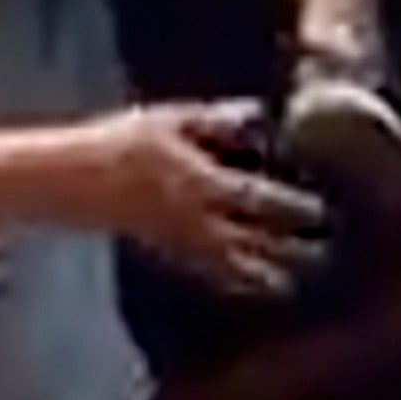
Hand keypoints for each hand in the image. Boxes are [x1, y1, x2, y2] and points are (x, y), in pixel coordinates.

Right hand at [71, 103, 324, 296]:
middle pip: (254, 239)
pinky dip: (240, 280)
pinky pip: (213, 273)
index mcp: (199, 180)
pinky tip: (261, 285)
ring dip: (270, 271)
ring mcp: (182, 242)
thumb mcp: (171, 119)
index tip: (323, 209)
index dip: (291, 205)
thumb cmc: (123, 142)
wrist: (73, 180)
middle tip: (327, 251)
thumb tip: (264, 114)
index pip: (255, 198)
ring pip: (236, 265)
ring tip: (302, 278)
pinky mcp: (171, 254)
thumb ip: (219, 120)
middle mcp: (195, 218)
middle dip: (291, 247)